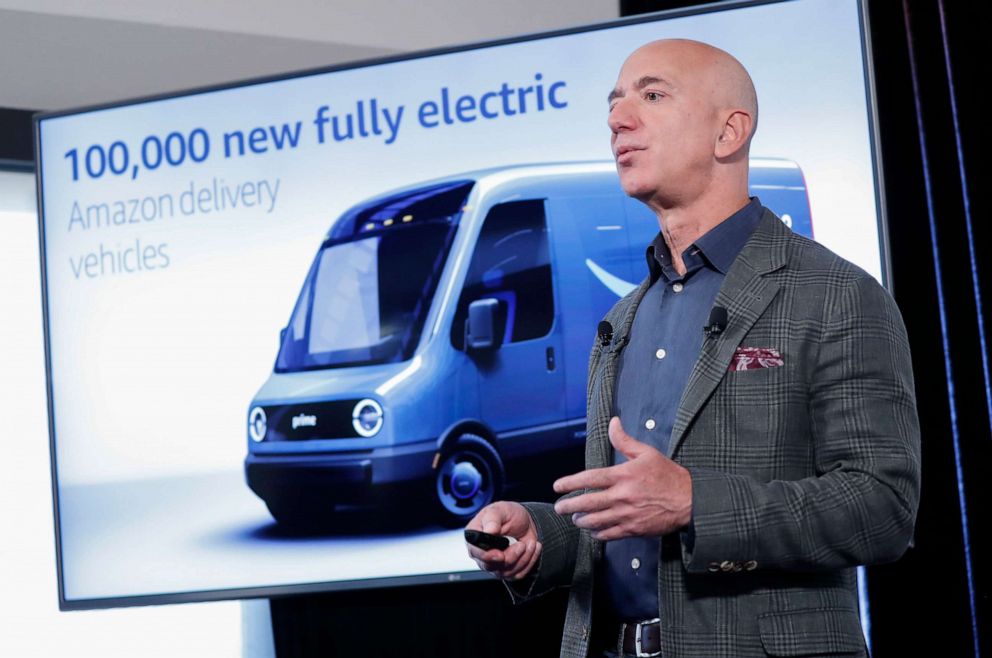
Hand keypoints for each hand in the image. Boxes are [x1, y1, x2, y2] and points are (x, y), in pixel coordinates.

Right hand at [465, 501, 541, 580]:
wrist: (524, 522)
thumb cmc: (508, 514)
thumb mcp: (500, 510)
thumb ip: (493, 519)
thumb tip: (489, 531)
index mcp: (475, 538)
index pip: (475, 552)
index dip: (486, 556)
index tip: (500, 554)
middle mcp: (482, 554)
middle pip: (491, 566)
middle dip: (510, 556)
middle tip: (521, 544)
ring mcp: (494, 564)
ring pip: (506, 572)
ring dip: (523, 557)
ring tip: (529, 542)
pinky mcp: (508, 571)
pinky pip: (518, 574)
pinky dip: (529, 561)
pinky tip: (532, 548)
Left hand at [553, 416, 691, 540]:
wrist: (690, 501)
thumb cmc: (668, 475)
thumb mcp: (647, 453)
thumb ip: (625, 441)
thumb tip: (613, 422)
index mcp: (623, 476)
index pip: (589, 479)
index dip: (570, 482)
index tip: (557, 486)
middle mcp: (622, 496)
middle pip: (587, 503)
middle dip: (569, 506)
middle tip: (559, 507)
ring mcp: (627, 515)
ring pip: (595, 521)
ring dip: (581, 520)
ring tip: (575, 518)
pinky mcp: (633, 529)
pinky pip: (609, 534)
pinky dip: (597, 533)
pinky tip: (593, 530)